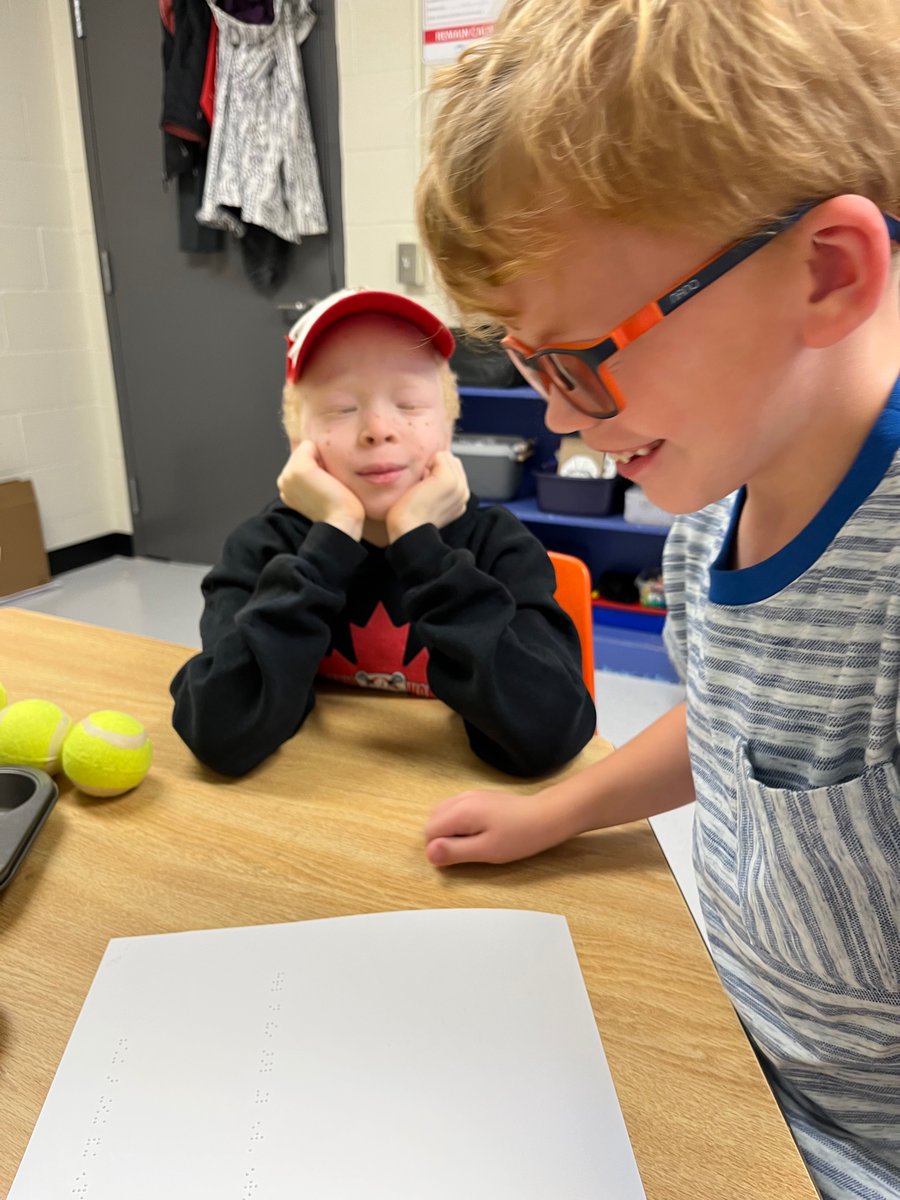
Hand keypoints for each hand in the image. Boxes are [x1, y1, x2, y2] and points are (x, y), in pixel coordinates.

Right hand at [277, 440, 364, 539]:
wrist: (342, 525)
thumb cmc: (339, 512)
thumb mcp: (322, 491)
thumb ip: (316, 475)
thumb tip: (320, 457)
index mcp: (287, 489)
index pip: (301, 461)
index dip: (318, 468)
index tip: (326, 487)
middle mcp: (283, 481)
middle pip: (302, 453)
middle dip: (317, 462)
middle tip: (328, 486)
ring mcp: (288, 475)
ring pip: (306, 449)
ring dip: (321, 460)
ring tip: (328, 483)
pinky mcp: (299, 469)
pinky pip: (310, 445)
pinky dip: (322, 455)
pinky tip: (328, 477)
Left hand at [386, 450, 468, 541]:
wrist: (407, 531)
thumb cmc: (410, 519)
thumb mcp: (428, 500)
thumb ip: (436, 484)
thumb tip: (430, 468)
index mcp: (460, 500)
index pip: (454, 469)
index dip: (436, 474)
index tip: (426, 492)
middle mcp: (463, 492)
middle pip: (452, 461)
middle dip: (435, 468)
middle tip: (424, 490)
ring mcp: (458, 485)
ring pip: (447, 457)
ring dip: (431, 467)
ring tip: (423, 488)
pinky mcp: (449, 479)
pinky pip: (440, 456)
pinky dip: (427, 464)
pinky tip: (421, 484)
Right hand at [424, 789, 565, 865]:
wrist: (546, 816)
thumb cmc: (519, 836)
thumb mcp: (486, 850)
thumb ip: (455, 851)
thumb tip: (429, 854)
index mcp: (460, 811)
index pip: (429, 831)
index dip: (439, 849)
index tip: (460, 858)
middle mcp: (462, 798)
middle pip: (433, 820)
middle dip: (442, 838)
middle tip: (468, 850)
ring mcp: (471, 795)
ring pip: (444, 813)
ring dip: (450, 830)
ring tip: (474, 842)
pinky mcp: (480, 797)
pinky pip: (457, 809)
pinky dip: (460, 822)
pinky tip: (480, 832)